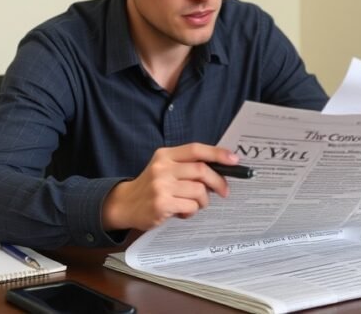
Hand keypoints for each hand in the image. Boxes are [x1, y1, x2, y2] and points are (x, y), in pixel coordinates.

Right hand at [101, 143, 237, 230]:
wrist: (125, 204)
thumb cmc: (152, 186)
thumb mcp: (164, 168)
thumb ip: (187, 166)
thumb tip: (221, 170)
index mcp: (165, 155)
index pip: (195, 149)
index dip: (217, 153)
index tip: (234, 160)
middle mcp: (162, 168)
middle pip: (201, 170)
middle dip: (218, 182)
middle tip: (224, 191)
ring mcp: (161, 186)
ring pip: (199, 191)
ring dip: (203, 201)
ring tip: (194, 204)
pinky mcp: (162, 204)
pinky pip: (191, 207)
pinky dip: (192, 211)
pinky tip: (182, 212)